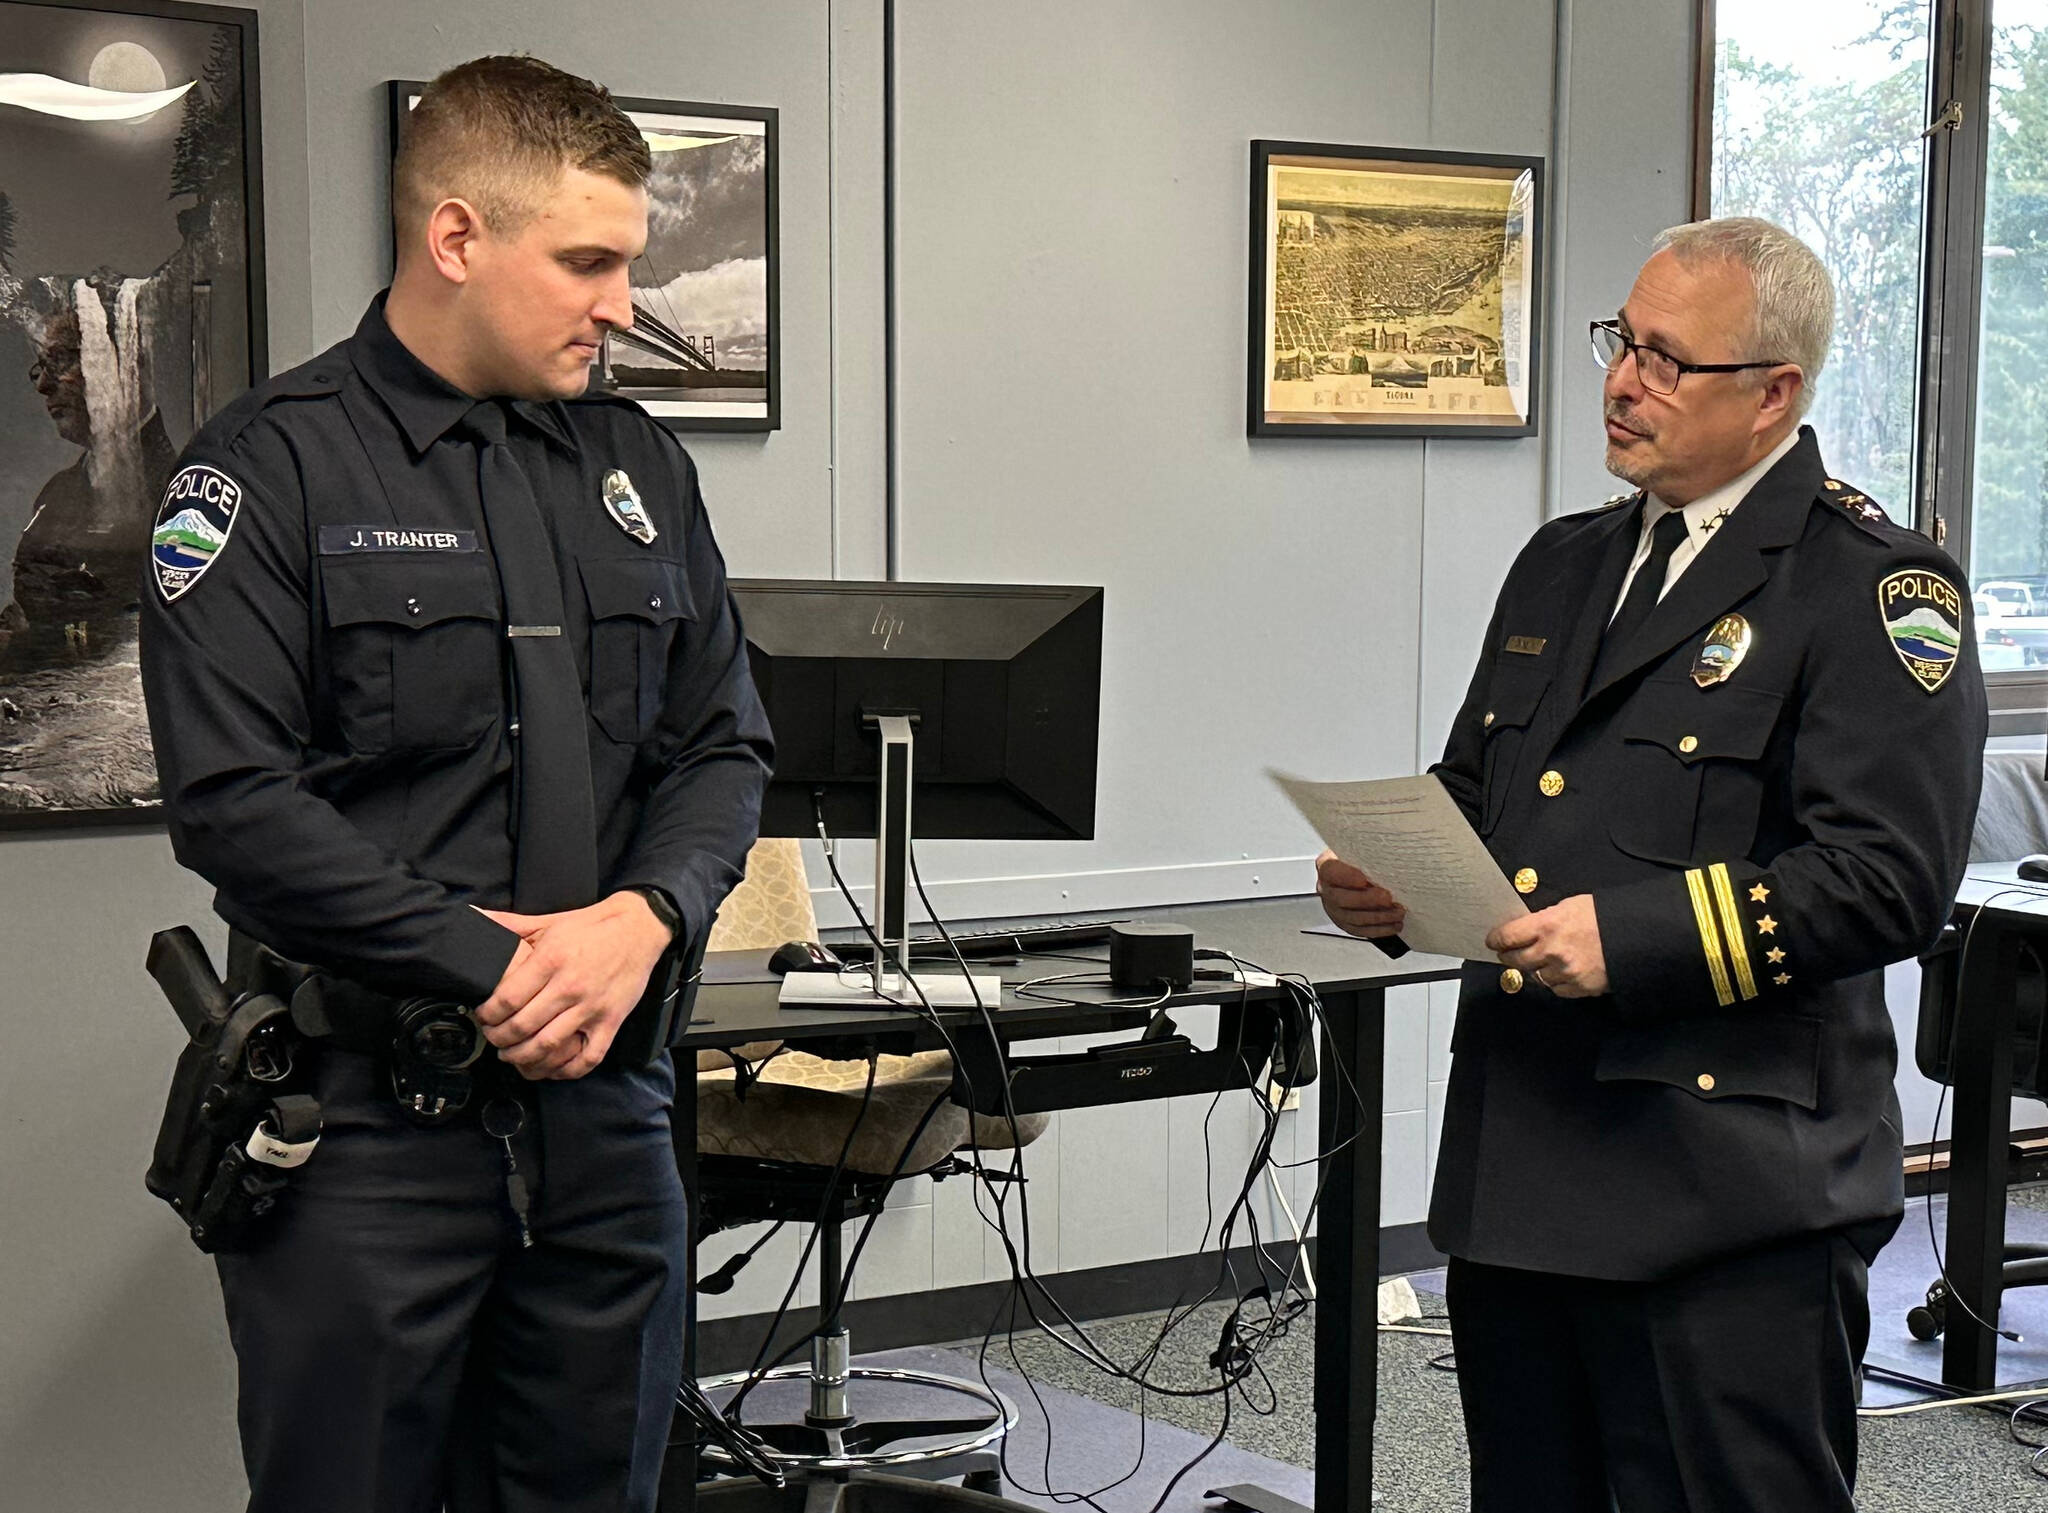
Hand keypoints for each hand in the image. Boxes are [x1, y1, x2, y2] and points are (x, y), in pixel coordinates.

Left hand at [472, 892, 673, 1078]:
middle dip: (499, 1039)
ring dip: (523, 1058)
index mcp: (551, 959)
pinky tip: (550, 1067)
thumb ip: (509, 924)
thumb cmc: (592, 926)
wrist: (639, 928)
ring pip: (548, 1046)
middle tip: (493, 1037)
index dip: (487, 1015)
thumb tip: (473, 916)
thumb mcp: (548, 921)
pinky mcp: (611, 1021)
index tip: (483, 1016)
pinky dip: (565, 1070)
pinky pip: (587, 1058)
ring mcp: (592, 1007)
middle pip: (522, 1027)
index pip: (506, 1000)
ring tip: (512, 1055)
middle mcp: (570, 986)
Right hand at [1315, 848, 1406, 938]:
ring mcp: (1334, 908)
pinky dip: (1379, 930)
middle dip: (1368, 900)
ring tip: (1398, 912)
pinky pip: (1360, 930)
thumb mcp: (1358, 848)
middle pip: (1342, 899)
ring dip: (1379, 917)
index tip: (1364, 878)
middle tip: (1388, 897)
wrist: (1353, 870)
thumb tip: (1387, 850)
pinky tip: (1394, 925)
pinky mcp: (1344, 922)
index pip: (1330, 871)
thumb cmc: (1357, 858)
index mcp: (1327, 866)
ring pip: (1354, 918)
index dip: (1346, 877)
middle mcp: (1326, 889)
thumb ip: (1366, 852)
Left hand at [1487, 895, 1607, 996]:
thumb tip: (1529, 927)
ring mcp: (1565, 972)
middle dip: (1508, 956)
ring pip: (1535, 976)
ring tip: (1535, 962)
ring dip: (1532, 969)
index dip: (1496, 939)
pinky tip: (1558, 972)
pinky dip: (1554, 982)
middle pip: (1516, 960)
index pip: (1508, 936)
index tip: (1492, 941)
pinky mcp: (1579, 988)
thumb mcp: (1572, 906)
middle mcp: (1551, 951)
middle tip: (1506, 953)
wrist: (1639, 938)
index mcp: (1547, 925)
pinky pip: (1555, 989)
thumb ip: (1547, 918)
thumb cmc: (1607, 916)